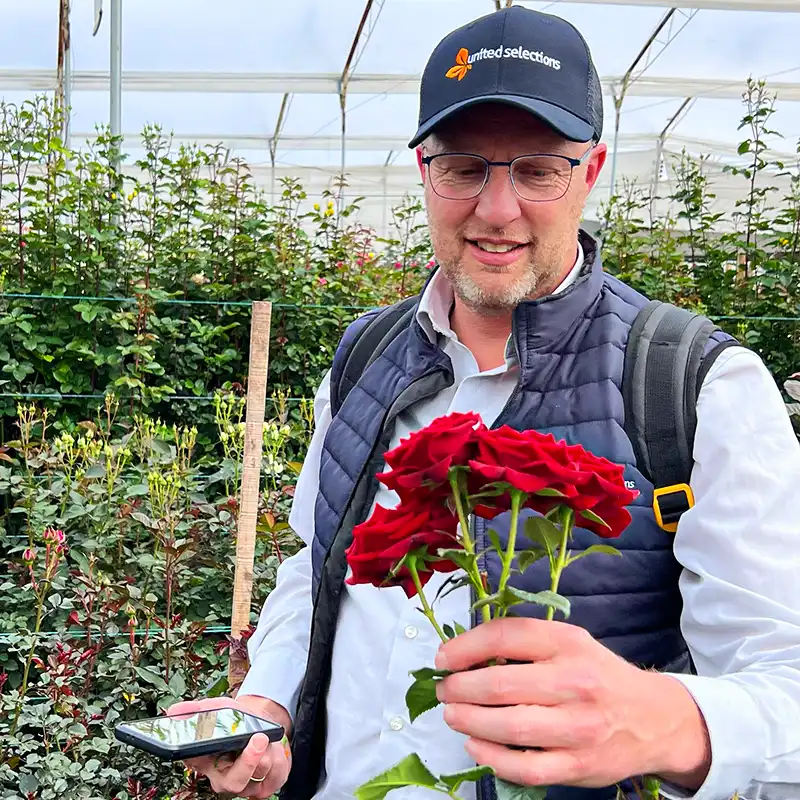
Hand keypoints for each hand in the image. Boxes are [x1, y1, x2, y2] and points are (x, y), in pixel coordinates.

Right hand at [167, 696, 291, 797]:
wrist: (258, 724)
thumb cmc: (235, 720)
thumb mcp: (216, 708)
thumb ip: (197, 709)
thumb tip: (174, 710)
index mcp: (205, 761)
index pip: (199, 765)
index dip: (207, 759)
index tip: (216, 745)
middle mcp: (223, 778)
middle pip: (234, 782)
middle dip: (249, 761)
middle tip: (259, 738)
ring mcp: (244, 785)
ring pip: (260, 774)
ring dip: (270, 750)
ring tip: (267, 736)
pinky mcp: (264, 787)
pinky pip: (277, 777)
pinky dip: (281, 760)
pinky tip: (274, 748)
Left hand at [434, 618, 710, 789]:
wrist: (654, 718)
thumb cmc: (598, 675)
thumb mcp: (569, 643)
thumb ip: (524, 644)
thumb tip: (464, 653)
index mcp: (569, 644)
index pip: (506, 636)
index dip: (465, 647)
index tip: (443, 658)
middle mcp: (576, 682)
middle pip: (501, 685)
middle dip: (459, 688)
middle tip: (444, 690)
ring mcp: (579, 727)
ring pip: (509, 727)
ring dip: (469, 721)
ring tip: (453, 714)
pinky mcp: (580, 765)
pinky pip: (526, 767)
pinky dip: (492, 758)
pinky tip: (476, 746)